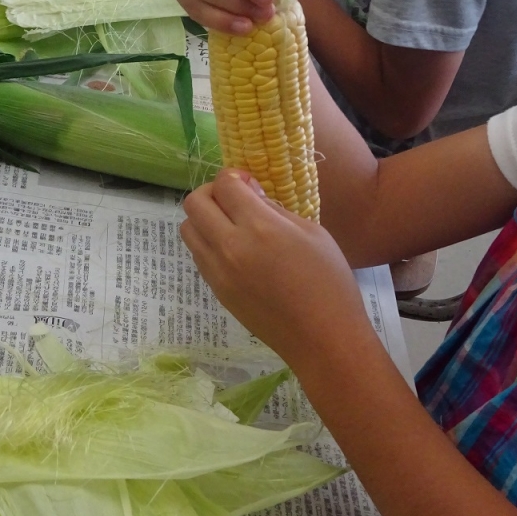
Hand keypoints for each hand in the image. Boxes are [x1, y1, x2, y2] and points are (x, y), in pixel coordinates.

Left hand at [180, 170, 364, 368]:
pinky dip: (208, 243)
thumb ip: (274, 209)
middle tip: (234, 199)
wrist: (322, 338)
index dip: (235, 177)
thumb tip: (249, 194)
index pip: (224, 185)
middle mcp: (229, 247)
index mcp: (259, 228)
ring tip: (231, 225)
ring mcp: (217, 271)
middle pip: (194, 203)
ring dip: (204, 218)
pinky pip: (197, 254)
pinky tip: (234, 250)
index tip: (250, 184)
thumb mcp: (312, 232)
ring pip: (188, 229)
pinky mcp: (215, 290)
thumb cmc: (329, 282)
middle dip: (211, 192)